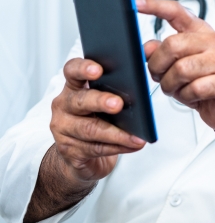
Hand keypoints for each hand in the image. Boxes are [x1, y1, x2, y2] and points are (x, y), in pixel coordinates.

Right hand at [50, 58, 146, 185]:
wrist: (82, 154)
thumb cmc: (98, 119)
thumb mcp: (105, 99)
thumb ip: (118, 87)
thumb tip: (142, 82)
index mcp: (74, 86)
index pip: (72, 71)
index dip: (83, 68)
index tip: (98, 70)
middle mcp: (64, 105)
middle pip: (81, 100)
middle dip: (101, 101)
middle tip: (118, 104)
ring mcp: (64, 128)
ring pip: (90, 129)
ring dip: (117, 133)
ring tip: (136, 136)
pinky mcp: (69, 150)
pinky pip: (95, 148)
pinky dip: (117, 147)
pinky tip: (132, 145)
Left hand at [136, 0, 214, 136]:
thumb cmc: (204, 84)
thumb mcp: (178, 66)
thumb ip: (162, 54)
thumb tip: (148, 47)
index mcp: (200, 32)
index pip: (177, 12)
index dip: (155, 6)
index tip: (136, 3)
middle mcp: (213, 41)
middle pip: (173, 45)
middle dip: (158, 65)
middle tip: (161, 76)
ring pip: (182, 69)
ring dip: (171, 85)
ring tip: (177, 89)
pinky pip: (195, 88)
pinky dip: (187, 96)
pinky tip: (192, 96)